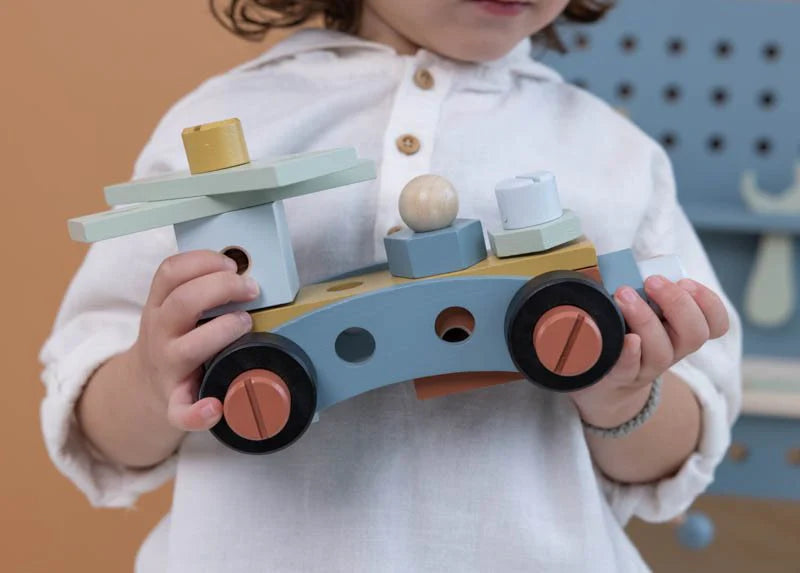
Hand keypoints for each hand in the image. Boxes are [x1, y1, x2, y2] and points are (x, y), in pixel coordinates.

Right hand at [129, 250, 259, 432]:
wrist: (143, 386)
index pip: (170, 272)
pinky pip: (181, 412)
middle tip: (251, 289)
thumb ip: (198, 287)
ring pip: (187, 348)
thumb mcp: (173, 308)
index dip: (203, 261)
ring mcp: (166, 367)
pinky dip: (198, 413)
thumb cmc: (174, 339)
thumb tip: (246, 269)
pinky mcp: (174, 402)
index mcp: (159, 305)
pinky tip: (216, 407)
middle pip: (182, 303)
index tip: (232, 264)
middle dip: (222, 288)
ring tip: (246, 324)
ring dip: (222, 332)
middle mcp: (159, 333)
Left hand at [570, 275, 729, 428]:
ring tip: (624, 295)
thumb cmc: (626, 328)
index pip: (716, 323)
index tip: (686, 282)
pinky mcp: (623, 376)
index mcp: (683, 329)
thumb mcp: (642, 304)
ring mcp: (649, 365)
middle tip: (653, 281)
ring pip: (662, 350)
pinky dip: (630, 353)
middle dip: (677, 303)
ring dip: (646, 318)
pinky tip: (626, 338)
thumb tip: (644, 260)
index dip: (709, 303)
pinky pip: (630, 367)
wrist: (603, 375)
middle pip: (694, 333)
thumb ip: (646, 284)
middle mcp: (674, 349)